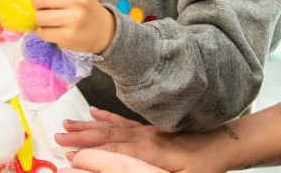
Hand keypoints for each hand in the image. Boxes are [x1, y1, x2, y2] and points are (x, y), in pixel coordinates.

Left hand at [31, 0, 115, 53]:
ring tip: (49, 19)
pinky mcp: (69, 36)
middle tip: (43, 6)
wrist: (102, 30)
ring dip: (40, 19)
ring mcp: (75, 19)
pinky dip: (44, 32)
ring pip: (39, 17)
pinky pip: (42, 32)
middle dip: (36, 4)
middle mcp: (78, 0)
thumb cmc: (83, 5)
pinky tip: (54, 30)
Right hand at [55, 107, 226, 172]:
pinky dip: (106, 117)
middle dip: (79, 138)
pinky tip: (94, 113)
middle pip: (106, 137)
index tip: (68, 155)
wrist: (223, 144)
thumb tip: (123, 169)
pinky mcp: (150, 129)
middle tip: (57, 138)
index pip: (112, 152)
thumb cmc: (205, 166)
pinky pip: (124, 121)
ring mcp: (146, 131)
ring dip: (87, 126)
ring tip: (67, 125)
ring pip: (111, 127)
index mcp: (150, 151)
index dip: (89, 153)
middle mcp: (144, 138)